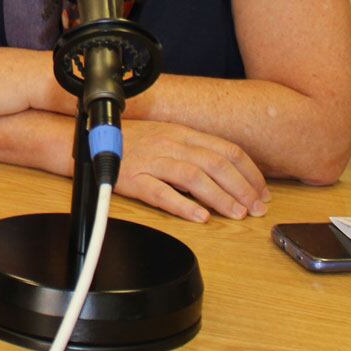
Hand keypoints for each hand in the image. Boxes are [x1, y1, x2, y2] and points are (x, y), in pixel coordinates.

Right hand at [116, 119, 269, 222]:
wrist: (88, 142)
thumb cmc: (130, 142)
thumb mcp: (167, 136)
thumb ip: (195, 151)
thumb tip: (229, 174)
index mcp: (182, 133)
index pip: (226, 150)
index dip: (249, 172)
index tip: (262, 192)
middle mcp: (170, 144)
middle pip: (216, 163)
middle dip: (242, 188)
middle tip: (256, 209)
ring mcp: (152, 161)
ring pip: (194, 177)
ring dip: (220, 197)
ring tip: (236, 214)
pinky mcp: (134, 179)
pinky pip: (161, 193)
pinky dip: (183, 206)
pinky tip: (199, 217)